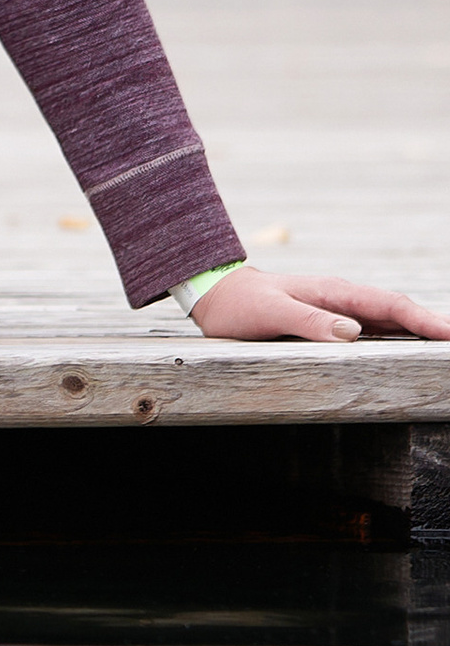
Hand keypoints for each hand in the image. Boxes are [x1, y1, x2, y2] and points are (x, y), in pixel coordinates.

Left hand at [190, 267, 449, 342]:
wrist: (219, 295)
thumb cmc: (242, 304)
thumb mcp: (271, 312)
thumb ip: (308, 320)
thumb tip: (352, 332)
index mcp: (335, 293)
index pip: (390, 305)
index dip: (424, 320)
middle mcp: (344, 300)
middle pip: (400, 313)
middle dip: (434, 326)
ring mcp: (340, 311)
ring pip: (391, 322)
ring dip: (421, 334)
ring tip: (444, 351)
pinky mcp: (332, 323)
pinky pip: (373, 331)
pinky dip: (398, 339)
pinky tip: (411, 351)